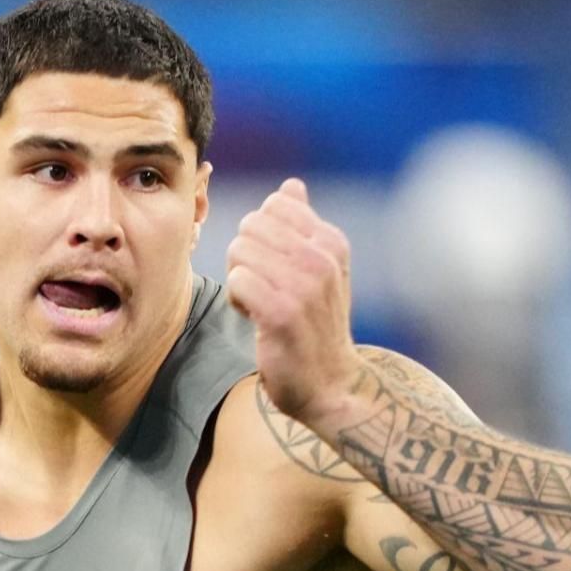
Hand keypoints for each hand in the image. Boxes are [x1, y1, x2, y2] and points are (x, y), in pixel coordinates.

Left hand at [224, 177, 361, 421]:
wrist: (331, 384)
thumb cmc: (316, 324)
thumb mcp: (322, 269)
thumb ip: (304, 225)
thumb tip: (291, 186)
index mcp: (332, 241)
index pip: (275, 204)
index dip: (263, 234)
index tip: (277, 265)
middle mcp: (323, 259)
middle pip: (252, 224)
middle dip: (246, 255)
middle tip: (264, 286)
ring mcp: (305, 286)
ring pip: (241, 250)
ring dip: (241, 278)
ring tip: (262, 303)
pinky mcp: (282, 314)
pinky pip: (237, 281)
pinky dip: (238, 300)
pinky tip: (256, 318)